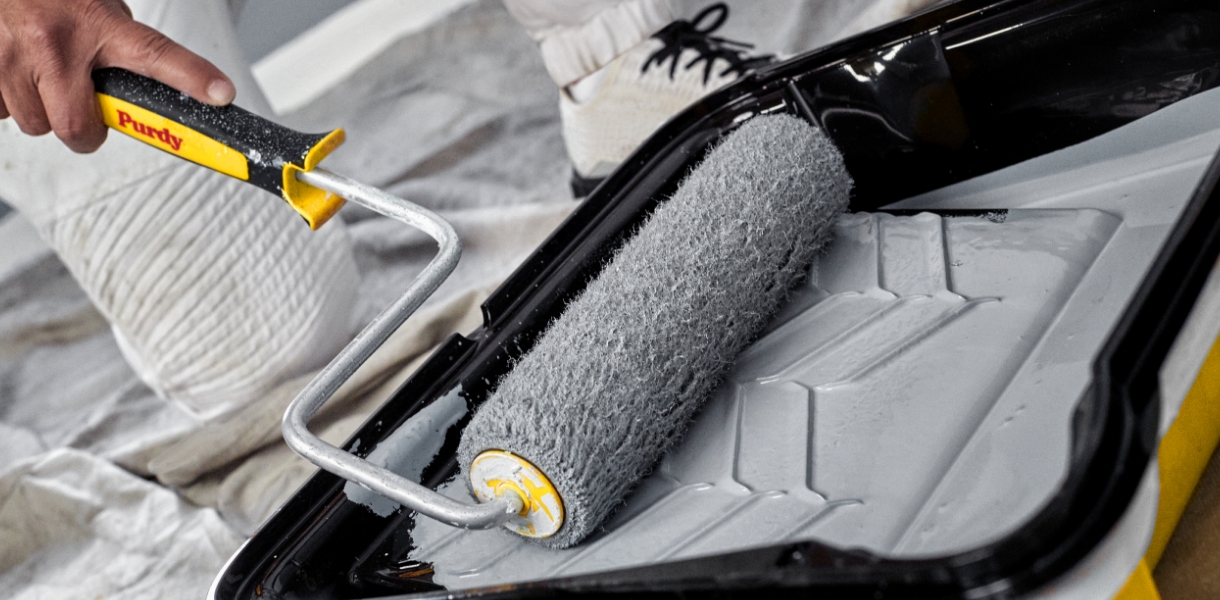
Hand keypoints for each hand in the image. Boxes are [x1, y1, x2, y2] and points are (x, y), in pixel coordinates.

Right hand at [0, 0, 234, 152]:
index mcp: (96, 23)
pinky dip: (9, 99)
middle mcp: (54, 41)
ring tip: (39, 73)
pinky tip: (13, 70)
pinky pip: (2, 113)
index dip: (190, 77)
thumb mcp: (96, 6)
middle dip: (82, 130)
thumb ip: (119, 43)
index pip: (155, 54)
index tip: (220, 94)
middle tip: (81, 107)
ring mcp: (11, 56)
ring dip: (41, 109)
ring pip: (35, 124)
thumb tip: (139, 84)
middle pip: (76, 129)